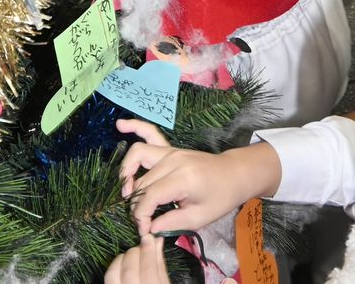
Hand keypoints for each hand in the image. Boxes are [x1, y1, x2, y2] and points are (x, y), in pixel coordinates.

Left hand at [105, 237, 168, 283]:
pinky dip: (113, 270)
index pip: (148, 270)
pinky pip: (107, 281)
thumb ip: (160, 268)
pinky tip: (121, 267)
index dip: (148, 251)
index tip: (149, 238)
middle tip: (140, 246)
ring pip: (112, 276)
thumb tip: (157, 242)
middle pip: (129, 272)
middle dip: (134, 253)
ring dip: (121, 260)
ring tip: (130, 256)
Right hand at [117, 119, 280, 234]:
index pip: (149, 196)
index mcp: (182, 178)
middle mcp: (173, 160)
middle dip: (136, 204)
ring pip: (138, 155)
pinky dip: (135, 126)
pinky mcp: (169, 148)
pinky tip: (120, 125)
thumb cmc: (220, 198)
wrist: (234, 174)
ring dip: (126, 172)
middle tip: (141, 222)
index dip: (141, 216)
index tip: (144, 231)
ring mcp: (170, 150)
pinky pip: (149, 132)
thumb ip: (172, 223)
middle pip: (142, 181)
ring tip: (125, 192)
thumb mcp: (199, 218)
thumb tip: (148, 229)